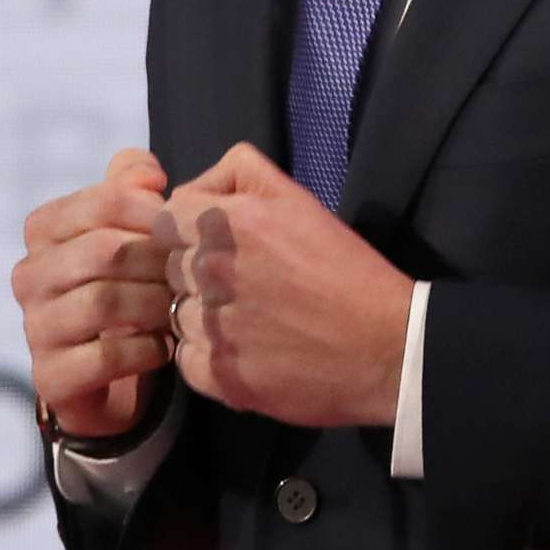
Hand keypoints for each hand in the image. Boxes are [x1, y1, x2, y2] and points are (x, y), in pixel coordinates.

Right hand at [13, 147, 174, 438]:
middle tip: (192, 274)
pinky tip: (165, 346)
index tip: (185, 229)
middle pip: (105, 250)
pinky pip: (104, 356)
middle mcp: (29, 275)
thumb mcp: (129, 228)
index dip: (154, 211)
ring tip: (180, 308)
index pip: (103, 199)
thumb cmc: (126, 284)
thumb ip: (132, 186)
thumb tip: (148, 173)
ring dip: (155, 305)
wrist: (109, 372)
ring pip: (103, 302)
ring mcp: (34, 327)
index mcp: (43, 228)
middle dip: (158, 261)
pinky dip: (145, 349)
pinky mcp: (49, 376)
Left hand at [157, 142, 412, 429]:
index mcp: (227, 223)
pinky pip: (186, 358)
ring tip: (248, 319)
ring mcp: (211, 326)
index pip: (166, 218)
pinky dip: (208, 356)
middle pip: (170, 265)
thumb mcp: (297, 199)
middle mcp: (211, 271)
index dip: (187, 229)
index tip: (215, 243)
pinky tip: (245, 351)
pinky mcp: (218, 375)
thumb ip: (240, 175)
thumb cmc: (346, 268)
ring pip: (175, 313)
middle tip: (241, 283)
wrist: (384, 346)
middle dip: (195, 270)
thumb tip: (197, 187)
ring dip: (202, 315)